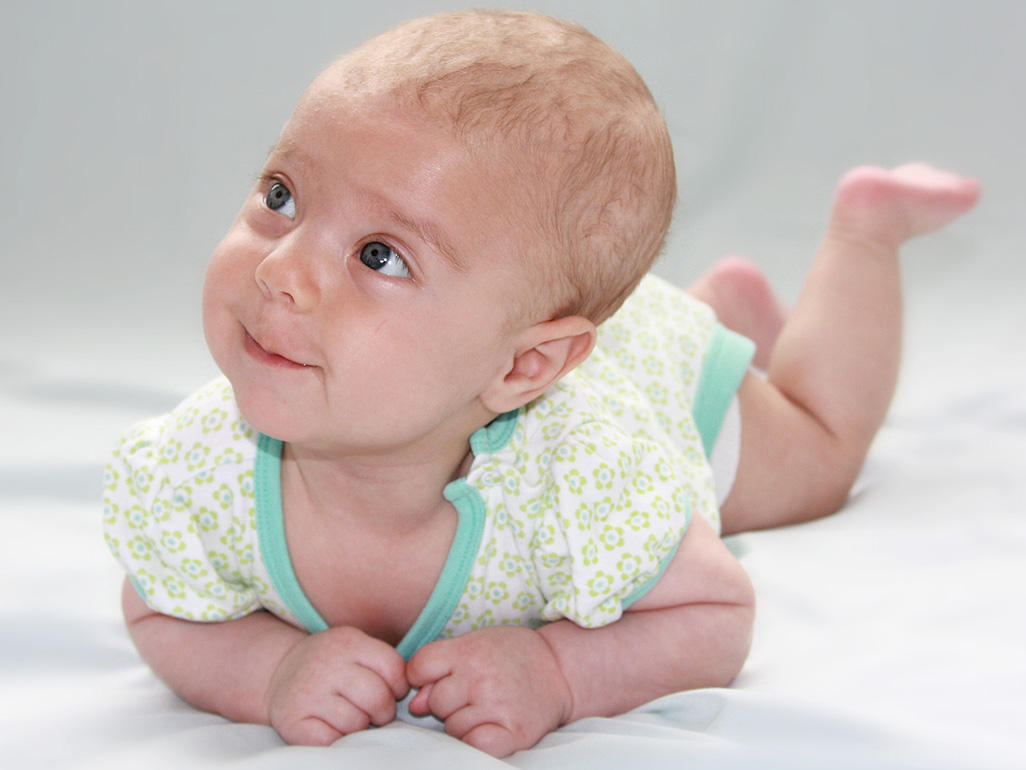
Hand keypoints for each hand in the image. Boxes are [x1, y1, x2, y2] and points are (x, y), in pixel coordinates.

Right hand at [266, 625, 408, 744]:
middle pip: (377, 697)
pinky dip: (337, 740)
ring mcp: (308, 693)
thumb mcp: (355, 648)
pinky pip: (332, 740)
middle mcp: (326, 664)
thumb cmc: (331, 665)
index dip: (398, 686)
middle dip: (383, 711)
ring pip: (357, 722)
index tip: (390, 691)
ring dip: (359, 726)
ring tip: (348, 716)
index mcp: (348, 642)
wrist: (279, 673)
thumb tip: (415, 689)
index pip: (393, 667)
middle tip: (372, 711)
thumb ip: (382, 662)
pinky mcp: (293, 720)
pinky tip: (331, 727)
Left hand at [405, 626, 572, 756]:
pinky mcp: (514, 732)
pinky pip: (475, 745)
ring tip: (488, 707)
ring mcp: (497, 705)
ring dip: (465, 723)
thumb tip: (416, 704)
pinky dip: (478, 741)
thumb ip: (440, 667)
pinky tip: (492, 728)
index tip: (443, 677)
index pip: (419, 667)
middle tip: (475, 693)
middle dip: (448, 702)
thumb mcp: (476, 645)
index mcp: (469, 651)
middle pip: (436, 702)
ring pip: (453, 728)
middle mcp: (480, 677)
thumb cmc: (512, 655)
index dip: (424, 676)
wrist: (561, 669)